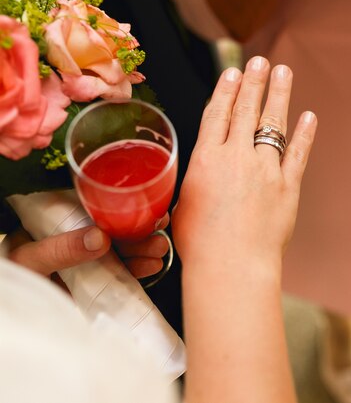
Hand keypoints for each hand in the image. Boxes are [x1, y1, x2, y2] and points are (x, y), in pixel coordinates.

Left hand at [6, 216, 169, 277]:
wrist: (8, 318)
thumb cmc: (13, 279)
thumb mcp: (30, 260)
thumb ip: (61, 249)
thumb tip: (100, 237)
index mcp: (56, 224)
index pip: (92, 210)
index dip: (119, 208)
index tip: (143, 206)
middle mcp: (74, 240)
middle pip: (113, 231)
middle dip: (139, 231)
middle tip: (158, 231)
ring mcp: (86, 263)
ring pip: (121, 251)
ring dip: (143, 249)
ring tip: (160, 250)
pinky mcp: (94, 284)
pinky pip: (120, 274)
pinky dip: (138, 270)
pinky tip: (152, 266)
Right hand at [172, 56, 316, 269]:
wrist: (231, 266)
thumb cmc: (200, 244)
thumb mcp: (184, 205)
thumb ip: (198, 182)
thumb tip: (203, 176)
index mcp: (206, 159)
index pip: (217, 113)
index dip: (226, 90)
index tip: (233, 72)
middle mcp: (236, 157)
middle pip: (246, 110)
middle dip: (253, 82)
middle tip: (259, 61)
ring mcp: (265, 170)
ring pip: (273, 124)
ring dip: (279, 96)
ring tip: (282, 73)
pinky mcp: (287, 187)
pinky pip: (298, 153)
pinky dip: (304, 133)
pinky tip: (309, 116)